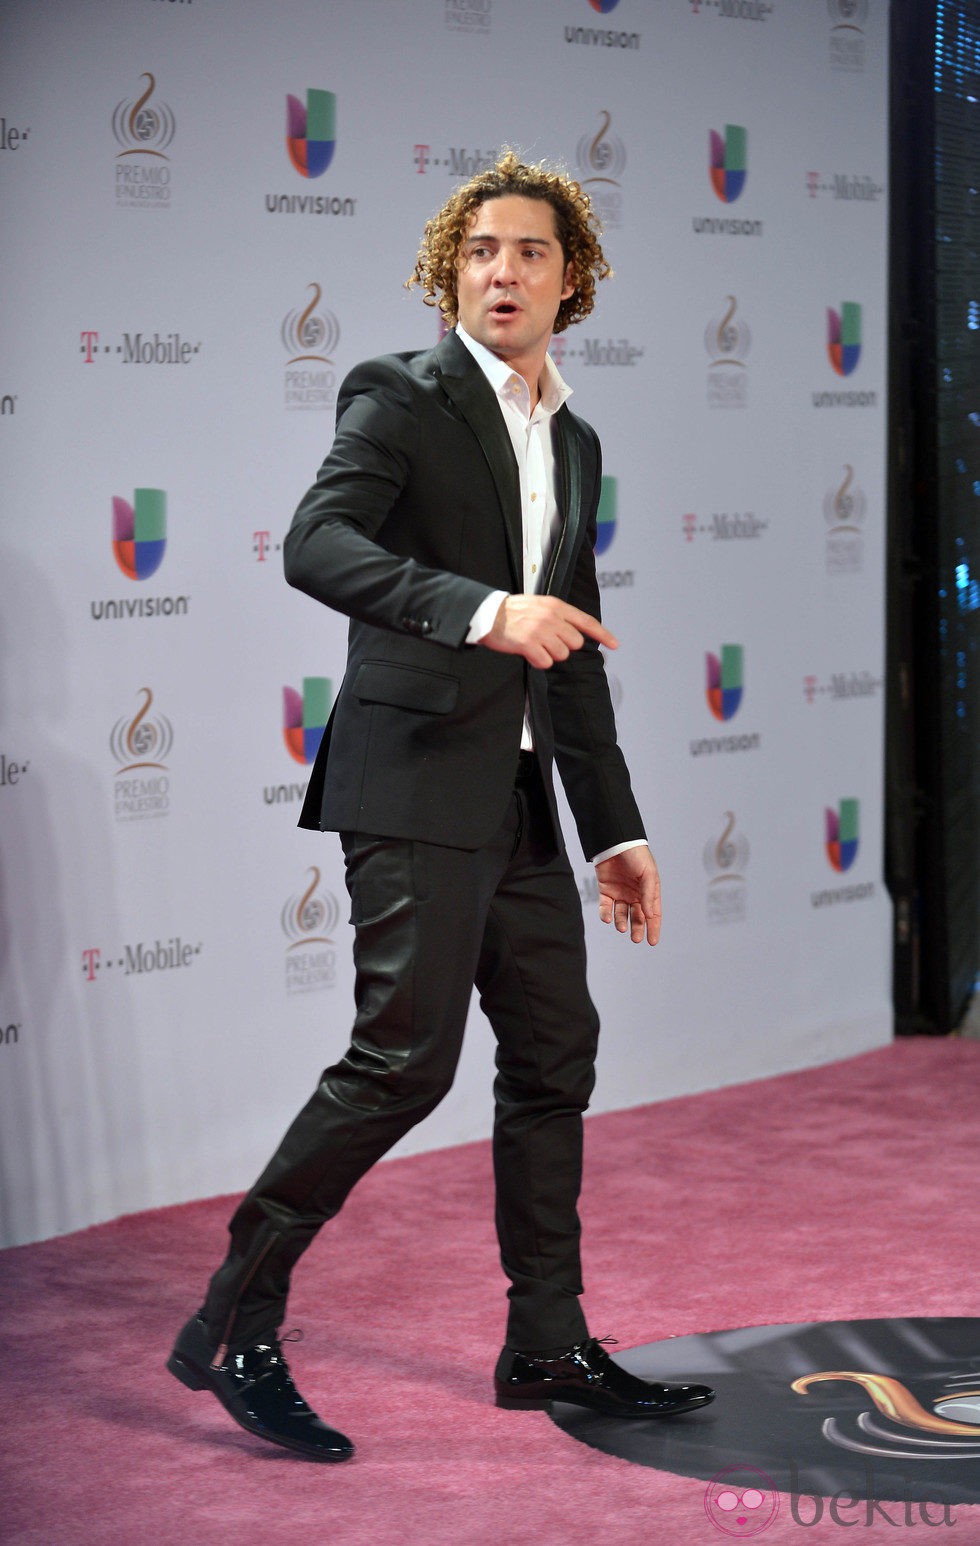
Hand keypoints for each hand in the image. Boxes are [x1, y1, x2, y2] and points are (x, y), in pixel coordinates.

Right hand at [480, 594, 617, 669]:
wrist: (488, 614)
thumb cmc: (513, 612)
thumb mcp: (539, 605)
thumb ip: (559, 616)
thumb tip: (575, 633)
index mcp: (556, 606)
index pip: (586, 621)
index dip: (603, 634)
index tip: (615, 645)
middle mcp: (551, 617)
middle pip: (575, 643)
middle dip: (564, 646)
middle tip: (547, 641)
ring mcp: (540, 630)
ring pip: (562, 655)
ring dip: (549, 654)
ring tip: (535, 645)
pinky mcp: (529, 644)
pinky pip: (545, 662)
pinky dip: (538, 661)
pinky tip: (528, 652)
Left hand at [595, 846, 661, 945]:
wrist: (615, 841)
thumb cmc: (636, 854)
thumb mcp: (648, 873)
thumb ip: (648, 894)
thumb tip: (649, 915)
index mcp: (648, 890)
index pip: (653, 913)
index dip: (653, 928)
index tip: (652, 941)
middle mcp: (635, 894)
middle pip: (637, 916)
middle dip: (637, 928)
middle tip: (635, 938)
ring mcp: (620, 892)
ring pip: (621, 914)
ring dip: (621, 922)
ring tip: (622, 928)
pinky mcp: (605, 889)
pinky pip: (605, 906)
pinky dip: (605, 914)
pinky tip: (607, 919)